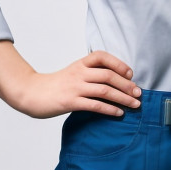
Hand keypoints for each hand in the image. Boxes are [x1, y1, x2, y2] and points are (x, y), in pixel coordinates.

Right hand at [9, 50, 141, 119]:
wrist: (32, 93)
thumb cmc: (55, 85)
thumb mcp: (73, 72)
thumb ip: (90, 72)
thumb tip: (114, 79)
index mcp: (80, 64)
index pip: (102, 56)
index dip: (118, 63)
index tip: (130, 73)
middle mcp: (79, 73)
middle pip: (108, 75)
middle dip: (127, 85)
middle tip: (139, 93)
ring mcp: (75, 87)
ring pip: (105, 90)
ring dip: (123, 98)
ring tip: (134, 104)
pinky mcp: (71, 102)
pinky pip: (95, 105)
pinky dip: (110, 109)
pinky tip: (119, 113)